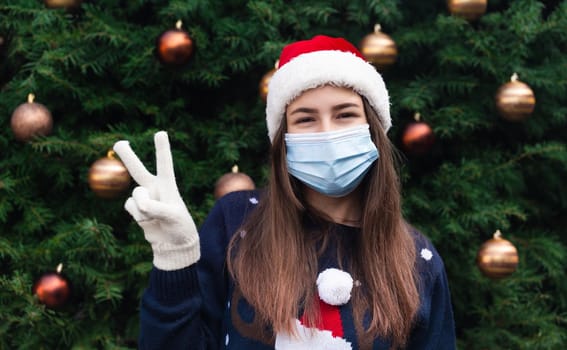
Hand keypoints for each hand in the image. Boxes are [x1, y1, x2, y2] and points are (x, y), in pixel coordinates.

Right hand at [113, 131, 198, 270]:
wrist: (172, 244)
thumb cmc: (179, 227)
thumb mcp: (172, 217)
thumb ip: (155, 208)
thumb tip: (138, 203)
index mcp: (168, 185)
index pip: (164, 164)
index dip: (162, 149)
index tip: (161, 133)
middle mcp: (154, 188)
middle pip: (137, 169)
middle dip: (127, 156)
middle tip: (119, 142)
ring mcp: (143, 198)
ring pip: (134, 195)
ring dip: (143, 207)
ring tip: (156, 216)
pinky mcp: (136, 209)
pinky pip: (130, 207)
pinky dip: (138, 216)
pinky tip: (148, 221)